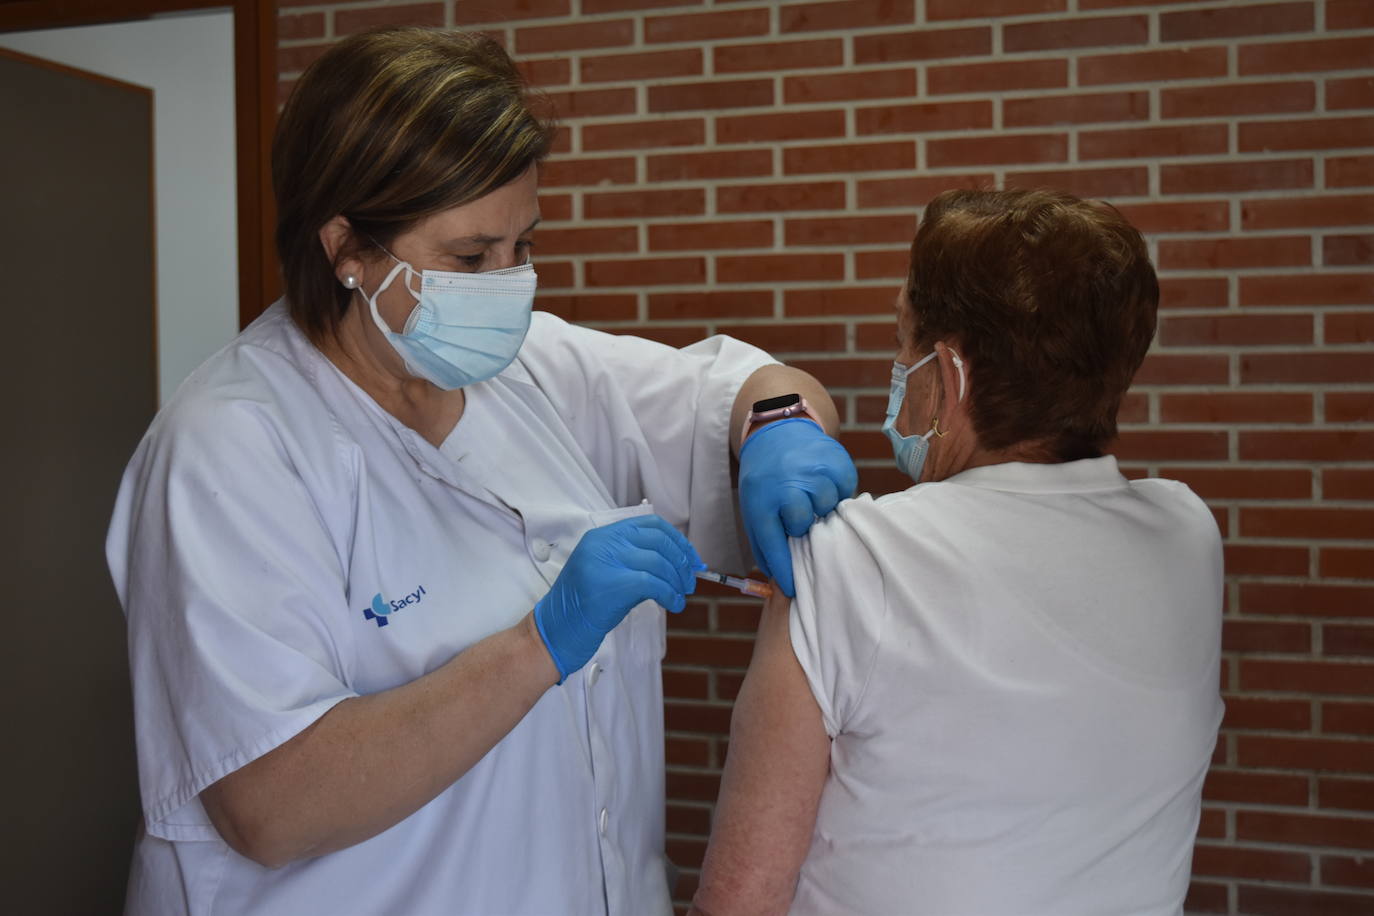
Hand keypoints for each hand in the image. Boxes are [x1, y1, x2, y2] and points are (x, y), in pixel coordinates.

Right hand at [534, 514, 701, 681]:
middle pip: (658, 540)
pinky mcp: (613, 584)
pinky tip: (674, 604)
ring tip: (681, 596)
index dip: (677, 540)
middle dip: (682, 560)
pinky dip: (670, 594)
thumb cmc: (583, 606)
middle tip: (689, 581)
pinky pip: (654, 584)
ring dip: (677, 581)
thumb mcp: (606, 572)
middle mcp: (603, 543)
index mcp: (602, 536)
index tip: (691, 558)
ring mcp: (606, 562)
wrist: (556, 629)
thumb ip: (635, 561)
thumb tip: (677, 563)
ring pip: (659, 562)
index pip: (649, 524)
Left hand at [738, 418, 857, 597]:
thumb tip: (779, 581)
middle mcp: (787, 483)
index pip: (773, 544)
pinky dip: (837, 491)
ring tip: (811, 496)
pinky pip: (845, 490)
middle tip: (799, 516)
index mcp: (760, 499)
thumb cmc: (766, 482)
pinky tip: (825, 483)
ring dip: (821, 506)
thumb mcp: (754, 508)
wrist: (778, 433)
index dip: (785, 570)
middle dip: (801, 526)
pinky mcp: (836, 461)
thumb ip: (764, 544)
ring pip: (827, 507)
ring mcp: (814, 470)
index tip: (794, 590)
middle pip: (803, 525)